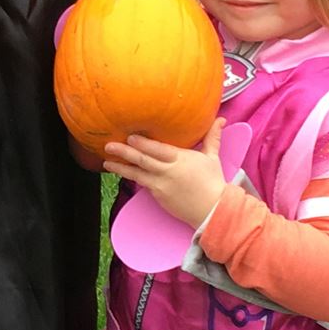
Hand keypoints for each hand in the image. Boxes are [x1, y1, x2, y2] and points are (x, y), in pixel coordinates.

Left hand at [102, 122, 226, 227]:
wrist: (213, 210)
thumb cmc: (213, 182)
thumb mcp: (212, 157)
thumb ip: (212, 137)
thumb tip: (221, 119)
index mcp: (180, 159)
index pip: (158, 149)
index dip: (142, 143)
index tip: (130, 136)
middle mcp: (168, 172)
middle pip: (143, 160)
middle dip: (124, 152)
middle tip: (109, 145)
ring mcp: (161, 186)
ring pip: (137, 174)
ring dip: (121, 167)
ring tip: (107, 161)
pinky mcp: (158, 197)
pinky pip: (142, 184)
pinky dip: (131, 177)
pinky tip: (121, 172)